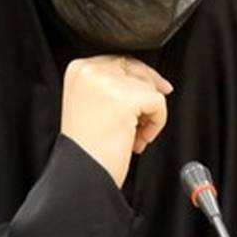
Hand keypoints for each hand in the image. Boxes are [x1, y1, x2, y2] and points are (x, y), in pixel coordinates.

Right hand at [60, 55, 173, 187]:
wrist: (82, 175)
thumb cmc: (87, 148)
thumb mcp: (90, 103)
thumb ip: (111, 84)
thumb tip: (153, 79)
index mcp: (78, 69)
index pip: (120, 61)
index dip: (136, 83)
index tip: (143, 103)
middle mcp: (90, 70)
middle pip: (137, 69)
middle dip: (146, 96)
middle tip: (140, 124)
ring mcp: (107, 83)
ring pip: (150, 86)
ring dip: (149, 114)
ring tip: (134, 136)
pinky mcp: (126, 99)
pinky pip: (159, 103)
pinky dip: (156, 124)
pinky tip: (138, 141)